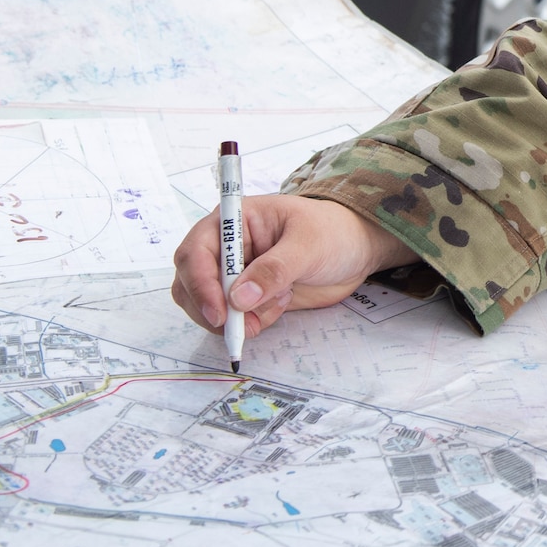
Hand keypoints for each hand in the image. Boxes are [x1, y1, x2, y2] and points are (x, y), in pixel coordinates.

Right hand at [170, 195, 418, 338]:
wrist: (356, 250)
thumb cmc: (333, 232)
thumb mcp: (308, 245)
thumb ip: (275, 269)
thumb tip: (239, 298)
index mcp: (233, 220)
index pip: (195, 252)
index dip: (200, 284)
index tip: (219, 312)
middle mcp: (225, 247)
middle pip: (190, 283)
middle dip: (213, 309)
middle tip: (245, 325)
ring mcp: (234, 274)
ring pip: (206, 306)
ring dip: (235, 318)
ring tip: (277, 304)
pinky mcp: (246, 296)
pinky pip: (232, 318)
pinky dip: (251, 321)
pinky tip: (281, 304)